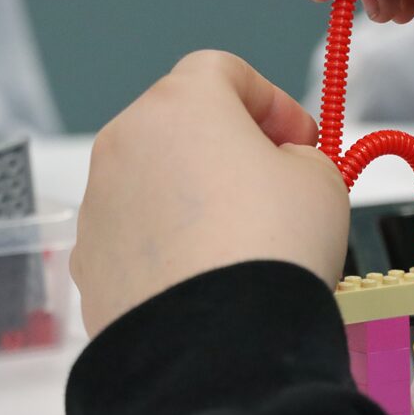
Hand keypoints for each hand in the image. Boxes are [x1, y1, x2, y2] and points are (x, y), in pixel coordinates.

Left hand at [71, 51, 349, 337]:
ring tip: (242, 245)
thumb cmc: (273, 247)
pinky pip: (137, 238)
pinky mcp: (91, 264)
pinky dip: (170, 247)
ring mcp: (100, 206)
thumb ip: (303, 156)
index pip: (223, 70)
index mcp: (180, 105)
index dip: (271, 100)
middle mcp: (125, 145)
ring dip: (196, 199)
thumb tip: (284, 167)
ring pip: (154, 184)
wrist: (219, 343)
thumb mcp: (322, 180)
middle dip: (230, 148)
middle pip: (181, 126)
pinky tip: (208, 279)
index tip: (300, 139)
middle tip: (274, 186)